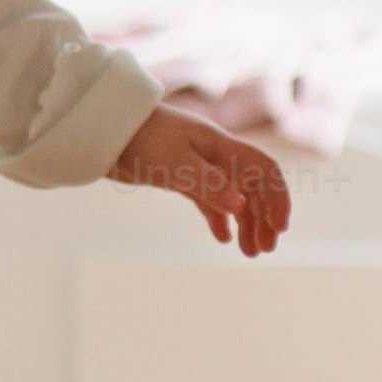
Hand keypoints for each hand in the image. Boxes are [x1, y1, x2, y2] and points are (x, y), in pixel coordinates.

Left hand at [109, 102, 291, 257]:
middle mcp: (215, 155)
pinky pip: (209, 199)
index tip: (278, 228)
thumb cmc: (139, 138)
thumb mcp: (173, 163)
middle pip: (253, 187)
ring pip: (233, 197)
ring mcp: (197, 166)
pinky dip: (219, 218)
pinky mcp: (179, 177)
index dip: (277, 198)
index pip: (264, 171)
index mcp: (221, 147)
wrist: (102, 129)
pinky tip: (223, 238)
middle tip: (264, 250)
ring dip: (246, 223)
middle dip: (264, 218)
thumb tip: (241, 206)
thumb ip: (207, 183)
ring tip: (249, 252)